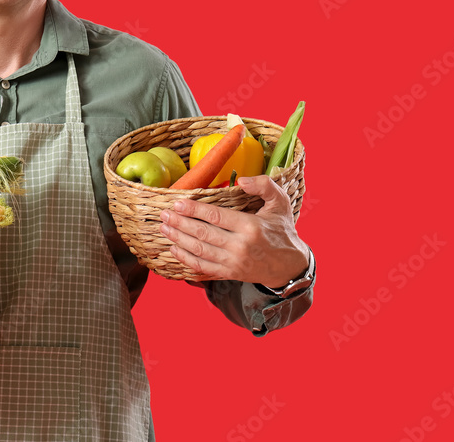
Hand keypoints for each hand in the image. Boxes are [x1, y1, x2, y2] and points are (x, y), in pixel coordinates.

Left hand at [158, 175, 309, 286]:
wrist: (290, 266)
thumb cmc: (282, 230)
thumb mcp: (281, 203)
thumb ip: (264, 185)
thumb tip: (242, 180)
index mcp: (251, 227)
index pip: (215, 216)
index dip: (193, 210)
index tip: (177, 203)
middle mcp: (240, 247)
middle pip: (202, 234)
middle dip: (179, 223)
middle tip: (163, 214)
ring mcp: (233, 262)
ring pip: (198, 250)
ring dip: (178, 239)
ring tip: (164, 227)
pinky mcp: (229, 273)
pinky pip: (202, 267)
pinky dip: (185, 258)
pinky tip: (173, 248)